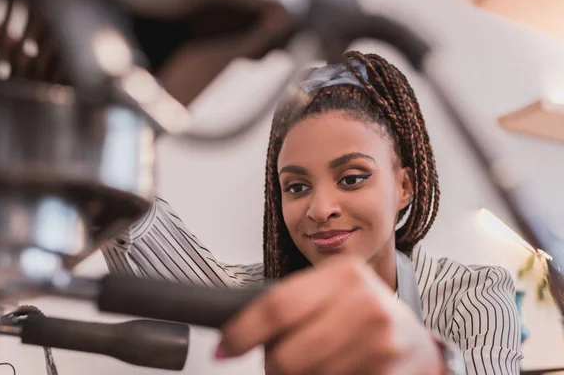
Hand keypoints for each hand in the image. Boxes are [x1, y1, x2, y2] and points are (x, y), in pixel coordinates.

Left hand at [216, 256, 443, 374]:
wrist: (414, 342)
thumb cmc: (364, 315)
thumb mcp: (333, 293)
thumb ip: (292, 304)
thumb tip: (234, 332)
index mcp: (343, 274)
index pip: (278, 305)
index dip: (243, 331)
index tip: (225, 347)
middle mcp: (365, 302)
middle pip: (287, 354)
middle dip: (271, 367)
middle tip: (275, 365)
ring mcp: (381, 341)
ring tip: (314, 366)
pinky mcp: (389, 372)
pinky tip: (338, 371)